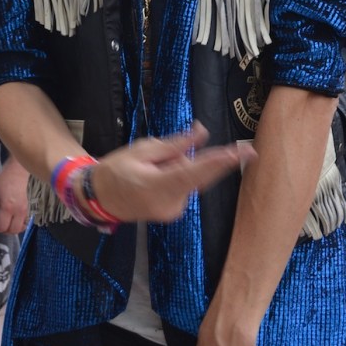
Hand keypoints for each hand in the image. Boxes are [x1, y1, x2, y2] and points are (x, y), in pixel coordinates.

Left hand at [0, 155, 29, 233]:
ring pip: (20, 228)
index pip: (3, 226)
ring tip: (6, 224)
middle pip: (13, 230)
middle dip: (4, 231)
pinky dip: (19, 225)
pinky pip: (25, 222)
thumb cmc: (4, 180)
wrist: (18, 172)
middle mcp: (18, 211)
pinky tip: (13, 220)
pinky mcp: (28, 208)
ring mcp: (25, 210)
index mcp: (7, 207)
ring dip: (12, 229)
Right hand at [91, 122, 254, 223]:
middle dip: (188, 158)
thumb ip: (176, 144)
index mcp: (159, 186)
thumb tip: (203, 132)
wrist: (100, 199)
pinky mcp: (175, 213)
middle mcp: (171, 203)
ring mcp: (174, 211)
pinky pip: (185, 186)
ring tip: (150, 167)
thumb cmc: (117, 170)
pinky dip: (177, 176)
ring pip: (191, 178)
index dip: (223, 161)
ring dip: (179, 166)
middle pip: (198, 174)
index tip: (245, 152)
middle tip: (160, 157)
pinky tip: (155, 176)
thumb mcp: (142, 149)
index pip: (197, 171)